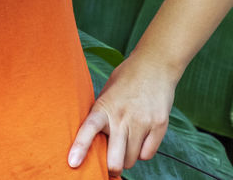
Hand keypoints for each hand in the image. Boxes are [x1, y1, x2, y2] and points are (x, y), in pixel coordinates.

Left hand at [68, 52, 179, 175]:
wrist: (155, 64)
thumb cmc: (126, 79)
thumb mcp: (106, 93)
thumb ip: (100, 115)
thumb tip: (92, 141)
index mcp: (104, 107)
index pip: (88, 129)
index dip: (80, 147)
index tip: (73, 163)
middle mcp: (122, 117)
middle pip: (115, 160)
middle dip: (111, 168)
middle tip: (110, 165)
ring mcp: (142, 122)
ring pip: (131, 160)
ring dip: (127, 158)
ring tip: (127, 143)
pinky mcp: (159, 125)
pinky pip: (147, 154)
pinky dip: (143, 152)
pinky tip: (141, 138)